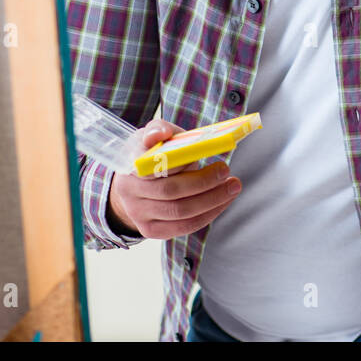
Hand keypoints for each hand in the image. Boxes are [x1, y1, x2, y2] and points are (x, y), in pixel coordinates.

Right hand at [106, 119, 241, 239]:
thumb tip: (161, 134)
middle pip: (170, 191)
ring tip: (232, 186)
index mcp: (129, 163)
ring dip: (212, 200)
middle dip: (203, 182)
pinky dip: (208, 214)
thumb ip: (158, 129)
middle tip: (225, 170)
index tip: (201, 155)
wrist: (133, 184)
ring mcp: (138, 213)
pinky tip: (222, 202)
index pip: (152, 165)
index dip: (177, 163)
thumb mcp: (152, 135)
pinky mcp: (151, 230)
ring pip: (180, 212)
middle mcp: (129, 191)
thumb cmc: (150, 154)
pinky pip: (184, 227)